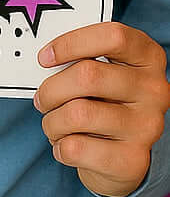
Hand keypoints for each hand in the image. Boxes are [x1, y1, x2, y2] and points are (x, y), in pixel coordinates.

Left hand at [35, 21, 169, 196]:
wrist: (122, 156)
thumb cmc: (103, 100)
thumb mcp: (102, 70)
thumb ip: (82, 58)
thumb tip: (44, 59)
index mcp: (148, 57)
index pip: (112, 36)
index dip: (72, 43)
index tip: (44, 57)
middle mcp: (154, 90)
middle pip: (88, 75)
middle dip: (51, 88)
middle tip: (41, 98)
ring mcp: (147, 126)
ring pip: (78, 114)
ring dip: (52, 121)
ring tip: (53, 123)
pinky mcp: (133, 160)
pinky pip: (77, 148)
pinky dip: (60, 146)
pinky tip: (65, 144)